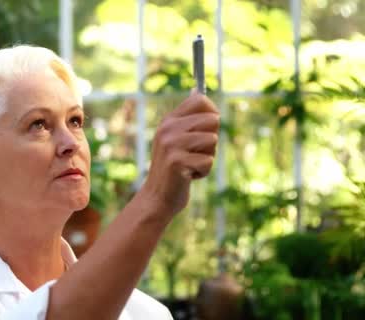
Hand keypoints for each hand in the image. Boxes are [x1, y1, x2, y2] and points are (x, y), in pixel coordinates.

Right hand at [141, 90, 219, 217]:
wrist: (157, 198)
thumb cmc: (173, 169)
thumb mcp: (176, 139)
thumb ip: (188, 118)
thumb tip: (198, 90)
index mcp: (169, 120)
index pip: (200, 100)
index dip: (212, 112)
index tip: (208, 128)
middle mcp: (168, 129)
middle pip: (212, 120)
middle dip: (211, 140)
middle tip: (195, 153)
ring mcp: (171, 145)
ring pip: (213, 141)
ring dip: (208, 157)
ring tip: (191, 165)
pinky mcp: (177, 162)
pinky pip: (208, 161)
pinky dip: (203, 172)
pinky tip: (188, 176)